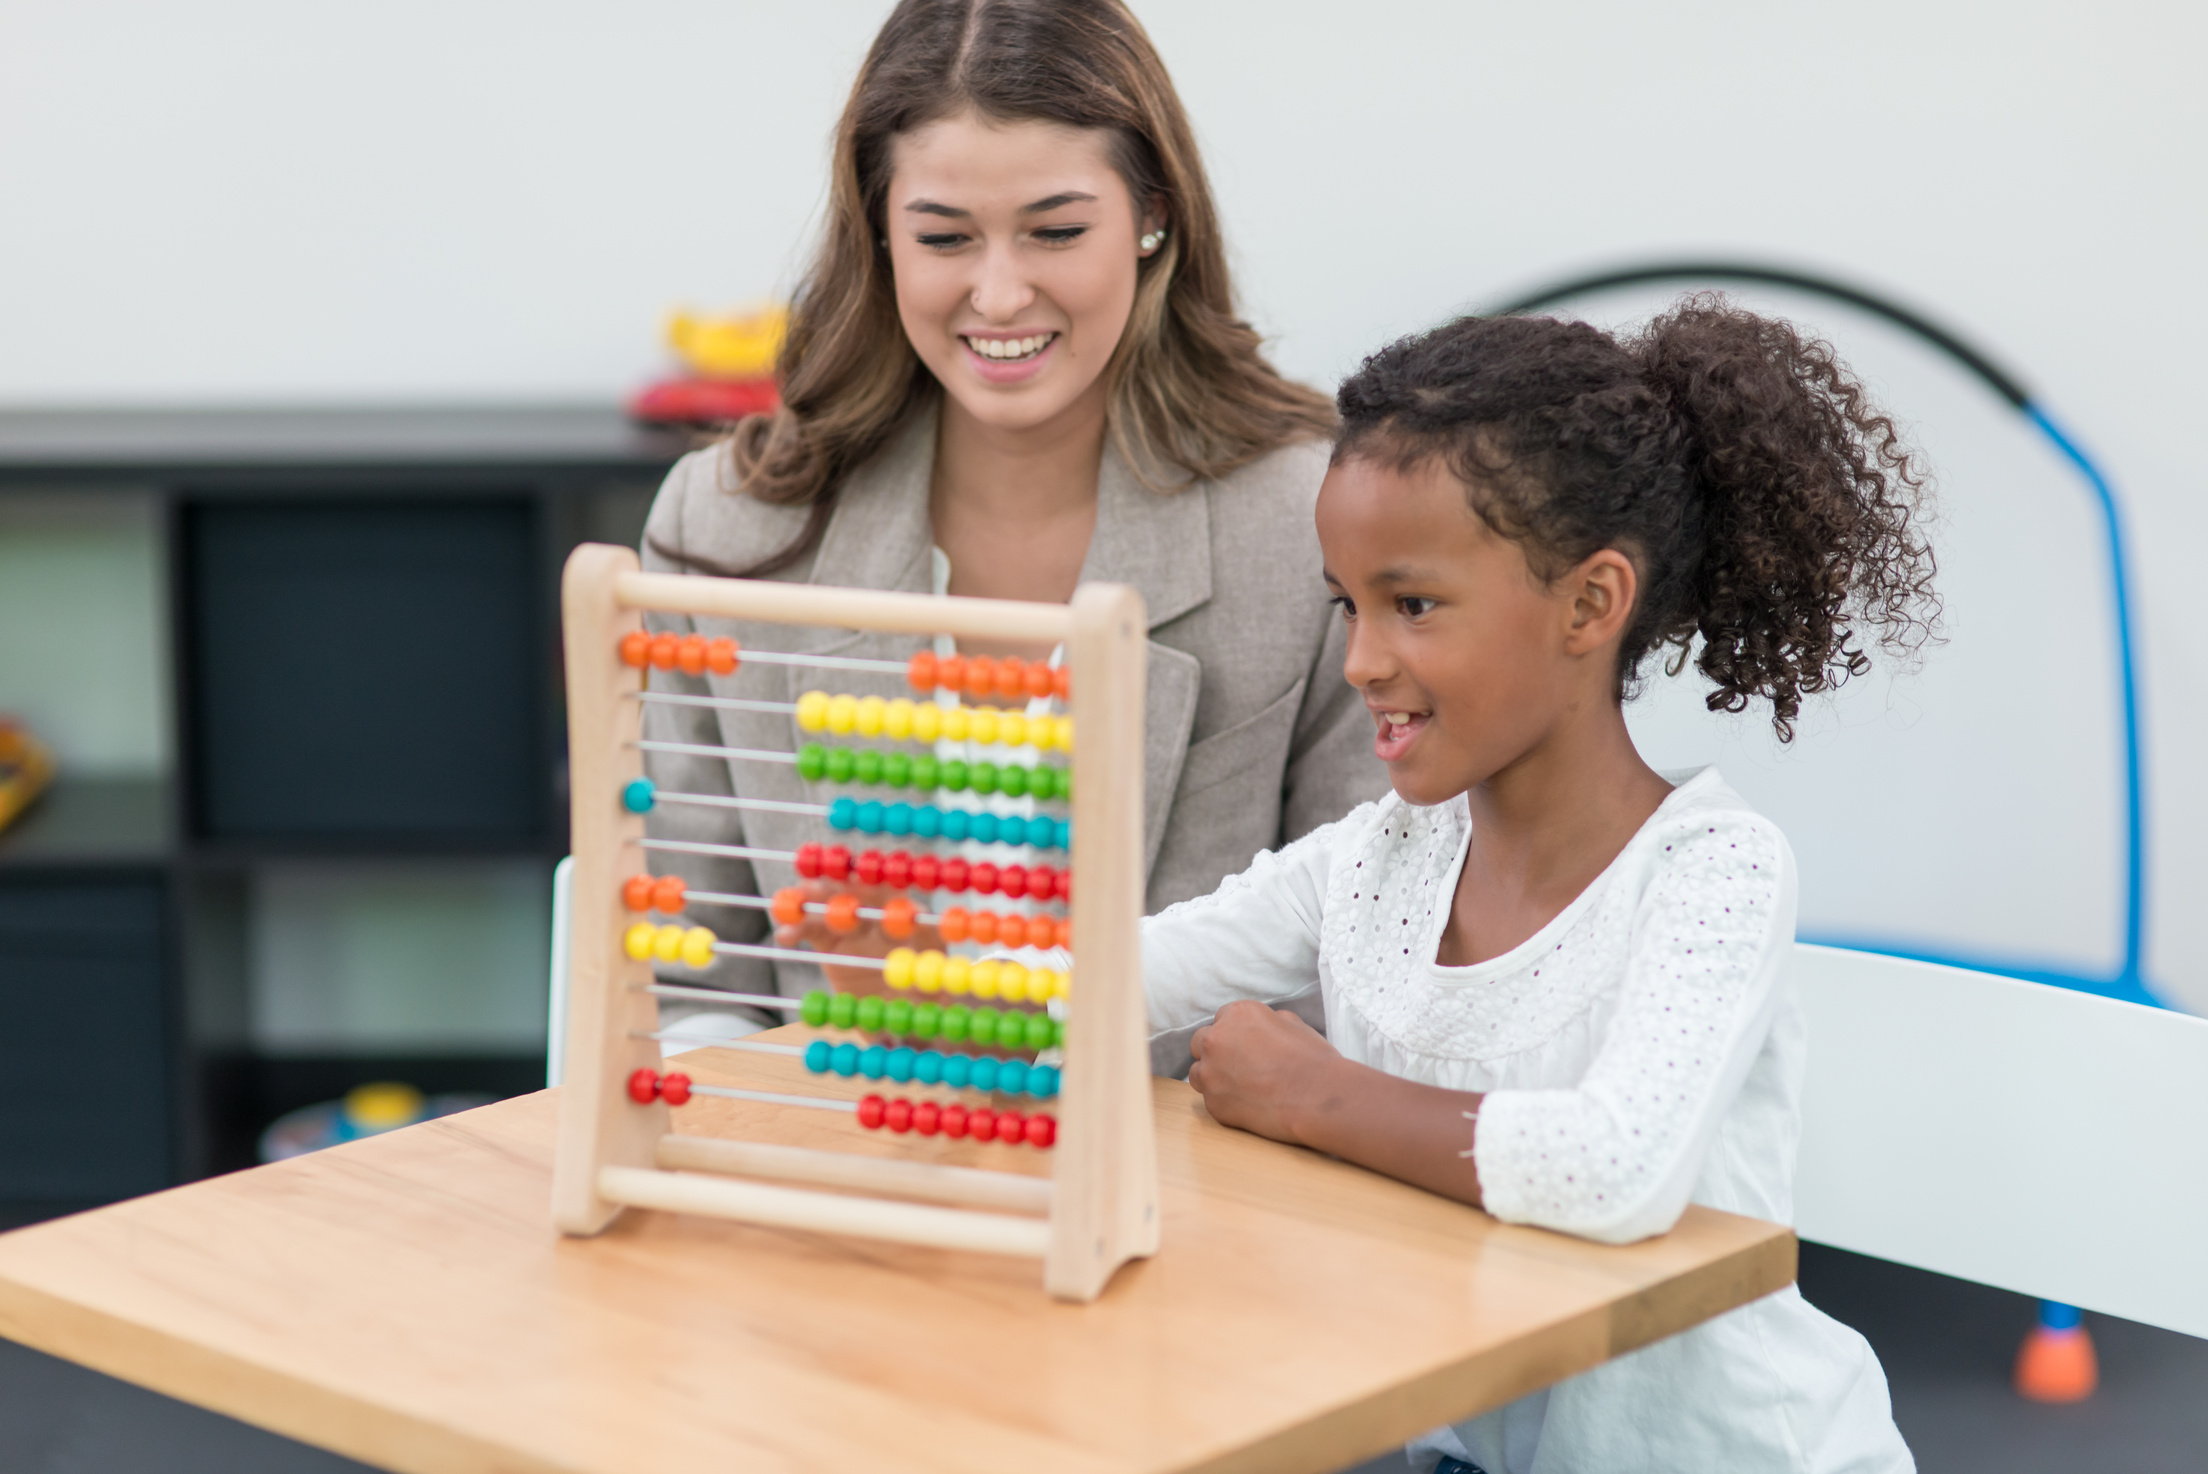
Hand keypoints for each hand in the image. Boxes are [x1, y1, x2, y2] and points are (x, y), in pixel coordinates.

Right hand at [772, 879, 944, 996]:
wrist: (906, 1009)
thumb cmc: (932, 991)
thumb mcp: (940, 976)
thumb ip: (931, 958)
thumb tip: (927, 939)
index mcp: (911, 912)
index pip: (893, 891)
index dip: (874, 884)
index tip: (855, 880)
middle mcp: (880, 910)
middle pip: (853, 891)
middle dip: (833, 887)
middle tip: (812, 887)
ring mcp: (854, 925)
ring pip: (827, 908)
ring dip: (807, 902)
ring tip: (789, 905)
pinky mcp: (831, 942)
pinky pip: (812, 931)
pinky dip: (797, 930)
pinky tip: (785, 935)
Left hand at [1186, 1000, 1343, 1145]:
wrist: (1318, 1098)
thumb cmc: (1312, 1059)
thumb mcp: (1293, 1023)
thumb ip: (1266, 1022)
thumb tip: (1258, 1030)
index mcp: (1236, 1014)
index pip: (1222, 1019)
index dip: (1235, 1034)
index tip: (1246, 1046)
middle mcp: (1216, 1040)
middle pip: (1201, 1043)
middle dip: (1217, 1053)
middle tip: (1240, 1066)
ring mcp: (1211, 1074)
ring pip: (1198, 1073)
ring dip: (1214, 1077)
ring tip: (1241, 1087)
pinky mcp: (1214, 1104)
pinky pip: (1211, 1100)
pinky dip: (1225, 1102)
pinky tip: (1249, 1105)